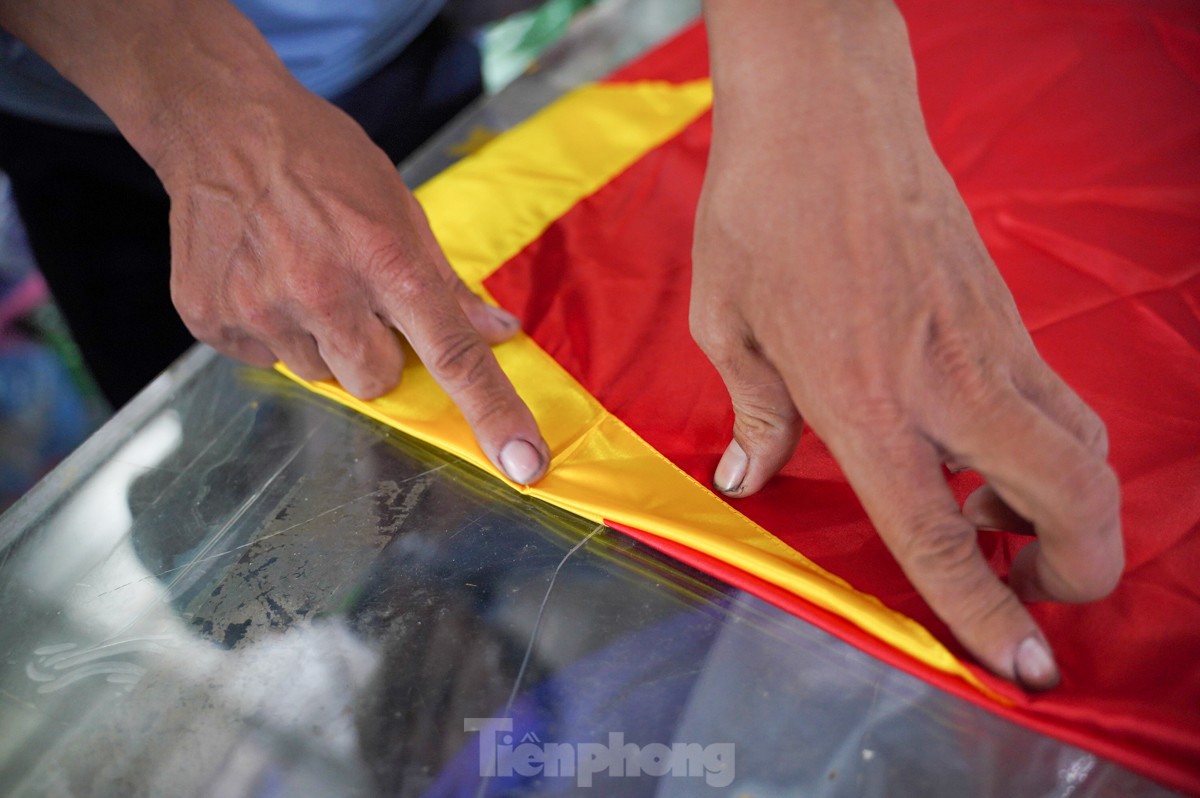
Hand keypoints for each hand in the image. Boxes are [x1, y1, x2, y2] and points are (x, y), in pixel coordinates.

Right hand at [161, 85, 547, 484]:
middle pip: (377, 381)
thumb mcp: (399, 207)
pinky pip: (265, 361)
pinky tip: (264, 279)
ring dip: (323, 343)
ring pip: (320, 376)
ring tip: (304, 279)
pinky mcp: (213, 319)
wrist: (220, 125)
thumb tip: (499, 333)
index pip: (453, 355)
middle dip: (377, 352)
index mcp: (386, 261)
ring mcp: (262, 310)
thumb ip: (446, 283)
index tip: (524, 464)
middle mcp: (324, 292)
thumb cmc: (322, 161)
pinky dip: (272, 332)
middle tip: (357, 298)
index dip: (493, 413)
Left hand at [695, 0, 1122, 687]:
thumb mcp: (728, 322)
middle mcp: (945, 380)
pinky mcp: (1007, 307)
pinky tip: (980, 438)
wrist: (827, 107)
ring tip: (993, 511)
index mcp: (862, 400)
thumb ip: (753, 413)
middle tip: (1030, 583)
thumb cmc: (761, 210)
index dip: (986, 613)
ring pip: (1082, 447)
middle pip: (1070, 496)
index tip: (1026, 668)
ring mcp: (991, 339)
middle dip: (1077, 566)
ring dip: (1066, 506)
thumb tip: (745, 476)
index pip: (938, 534)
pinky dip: (1047, 446)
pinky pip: (1057, 397)